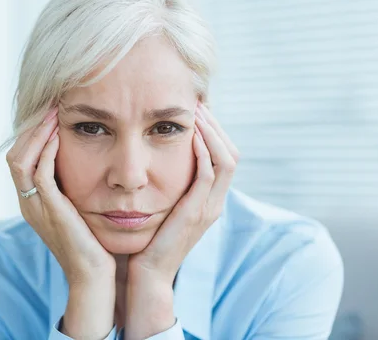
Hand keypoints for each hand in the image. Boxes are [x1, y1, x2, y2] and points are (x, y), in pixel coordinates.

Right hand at [6, 105, 115, 338]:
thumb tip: (85, 161)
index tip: (52, 111)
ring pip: (21, 159)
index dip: (33, 133)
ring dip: (37, 133)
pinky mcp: (50, 210)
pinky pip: (40, 173)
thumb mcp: (78, 209)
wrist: (94, 277)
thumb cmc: (92, 243)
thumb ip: (73, 187)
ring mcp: (35, 207)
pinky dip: (46, 150)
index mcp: (32, 201)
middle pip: (15, 154)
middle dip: (32, 127)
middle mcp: (28, 202)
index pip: (21, 157)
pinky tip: (59, 135)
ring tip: (54, 111)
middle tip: (51, 104)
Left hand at [124, 101, 239, 338]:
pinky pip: (208, 175)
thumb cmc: (148, 239)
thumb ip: (167, 186)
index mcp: (209, 200)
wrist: (146, 274)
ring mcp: (209, 208)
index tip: (195, 110)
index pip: (225, 155)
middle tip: (197, 103)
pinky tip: (189, 135)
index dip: (214, 131)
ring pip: (225, 159)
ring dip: (211, 132)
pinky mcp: (196, 212)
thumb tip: (154, 157)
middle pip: (231, 152)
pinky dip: (203, 152)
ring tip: (195, 111)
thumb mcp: (163, 207)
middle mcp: (215, 202)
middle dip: (216, 125)